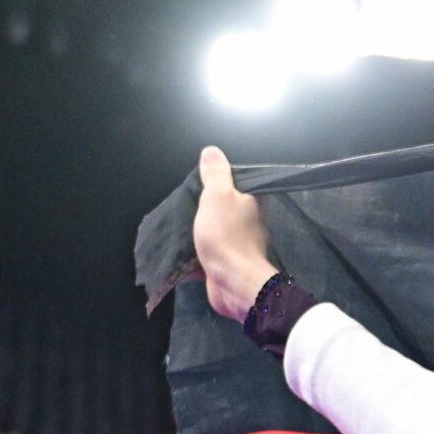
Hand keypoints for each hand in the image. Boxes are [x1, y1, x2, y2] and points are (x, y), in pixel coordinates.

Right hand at [192, 145, 278, 322]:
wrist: (232, 282)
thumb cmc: (226, 235)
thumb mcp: (218, 195)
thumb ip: (216, 174)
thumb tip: (213, 151)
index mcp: (253, 203)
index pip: (237, 184)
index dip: (218, 182)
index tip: (199, 182)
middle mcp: (250, 222)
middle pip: (224, 208)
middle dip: (205, 207)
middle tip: (184, 203)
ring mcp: (239, 244)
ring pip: (215, 230)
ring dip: (198, 230)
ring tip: (179, 223)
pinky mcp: (227, 263)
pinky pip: (208, 253)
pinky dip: (196, 252)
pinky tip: (181, 247)